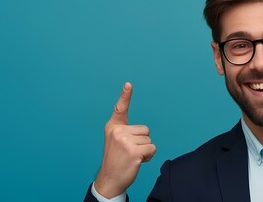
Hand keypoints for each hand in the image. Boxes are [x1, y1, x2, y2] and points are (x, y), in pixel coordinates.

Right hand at [93, 82, 156, 198]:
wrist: (110, 179)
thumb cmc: (116, 160)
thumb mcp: (116, 141)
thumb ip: (126, 132)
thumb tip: (143, 132)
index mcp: (113, 127)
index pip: (120, 108)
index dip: (125, 95)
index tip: (129, 84)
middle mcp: (118, 131)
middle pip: (145, 129)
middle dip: (142, 142)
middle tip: (129, 152)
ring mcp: (125, 141)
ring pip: (149, 140)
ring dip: (145, 150)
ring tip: (131, 157)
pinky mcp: (133, 151)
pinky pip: (152, 148)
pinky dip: (149, 156)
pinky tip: (137, 161)